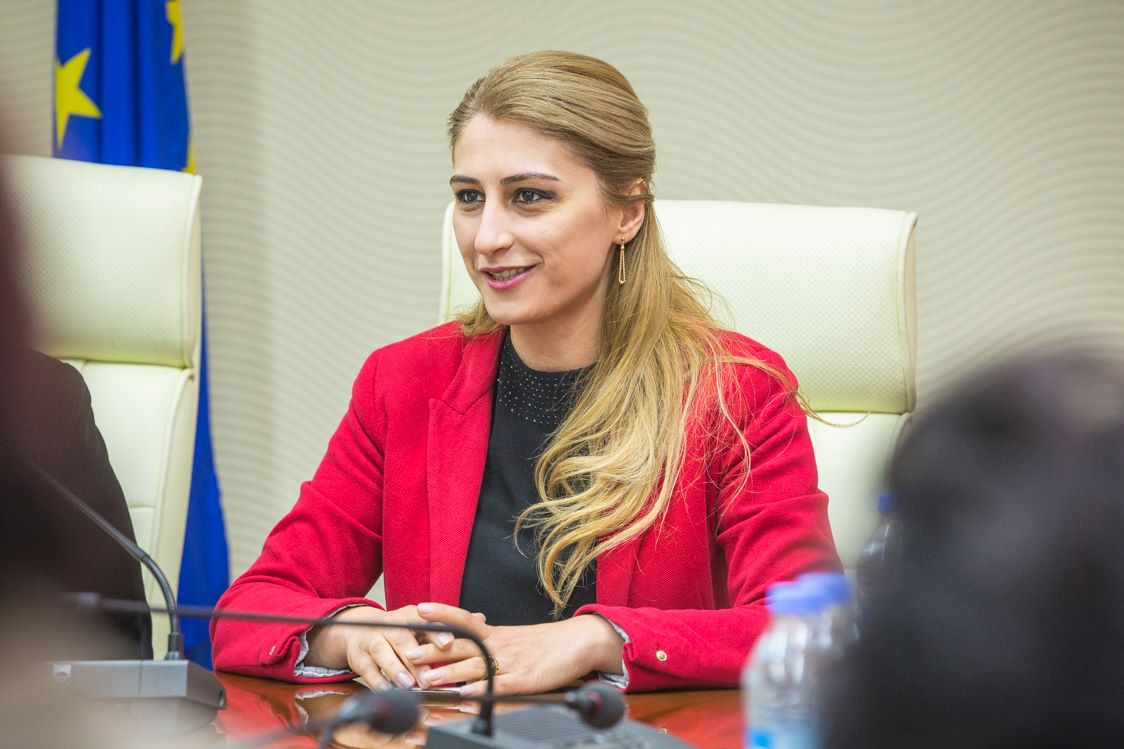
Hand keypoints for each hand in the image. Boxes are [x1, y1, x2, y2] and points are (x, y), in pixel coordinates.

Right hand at [306, 605, 479, 689]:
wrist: (360, 631)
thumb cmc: (401, 631)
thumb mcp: (423, 624)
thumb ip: (450, 624)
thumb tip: (481, 618)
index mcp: (409, 616)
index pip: (424, 621)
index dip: (436, 632)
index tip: (449, 643)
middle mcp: (390, 625)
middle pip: (402, 638)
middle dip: (416, 657)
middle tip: (429, 676)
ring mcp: (372, 640)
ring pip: (382, 653)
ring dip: (396, 669)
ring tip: (409, 685)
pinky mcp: (360, 658)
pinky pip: (368, 670)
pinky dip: (378, 682)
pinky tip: (389, 691)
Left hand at [405, 603, 624, 694]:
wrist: (579, 642)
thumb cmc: (544, 643)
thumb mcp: (512, 639)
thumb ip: (489, 642)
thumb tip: (463, 646)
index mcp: (496, 633)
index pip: (464, 619)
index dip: (442, 613)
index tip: (420, 608)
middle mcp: (500, 644)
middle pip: (462, 645)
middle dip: (434, 650)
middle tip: (410, 652)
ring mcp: (511, 662)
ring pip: (475, 666)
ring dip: (449, 673)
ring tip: (426, 679)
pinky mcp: (524, 680)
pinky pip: (498, 685)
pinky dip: (481, 690)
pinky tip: (466, 695)